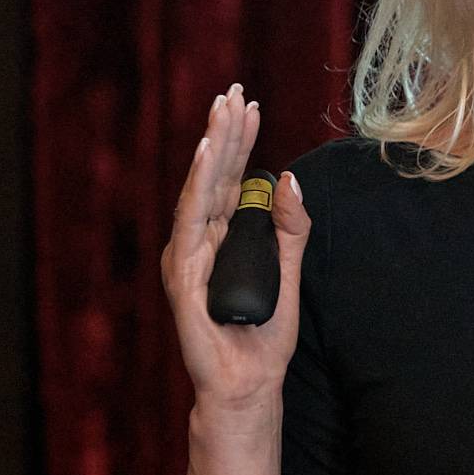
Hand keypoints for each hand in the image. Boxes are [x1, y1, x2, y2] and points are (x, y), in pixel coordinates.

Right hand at [159, 83, 312, 429]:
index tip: (250, 104)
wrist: (247, 382)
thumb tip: (290, 179)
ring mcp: (188, 255)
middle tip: (234, 92)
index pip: (232, 179)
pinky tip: (205, 155)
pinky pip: (190, 221)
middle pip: (214, 175)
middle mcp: (201, 240)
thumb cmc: (263, 333)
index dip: (240, 140)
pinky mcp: (183, 273)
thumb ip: (290, 228)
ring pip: (200, 189)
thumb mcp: (291, 272)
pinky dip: (197, 185)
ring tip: (222, 111)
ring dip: (211, 147)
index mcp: (223, 237)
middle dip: (224, 131)